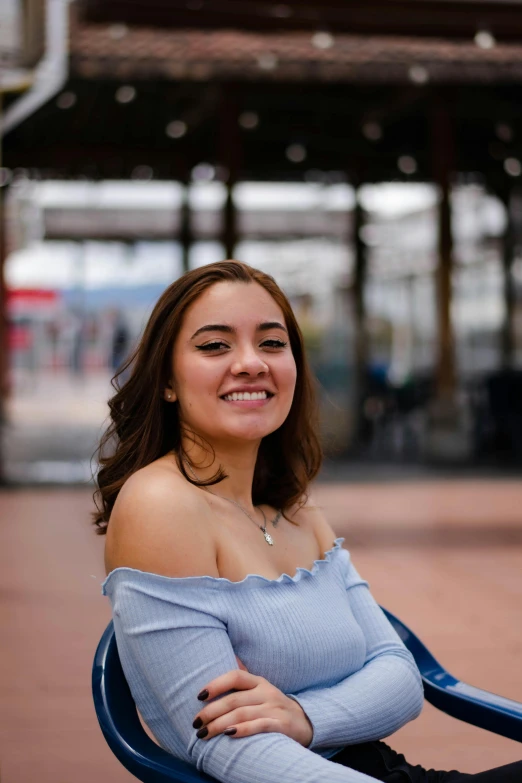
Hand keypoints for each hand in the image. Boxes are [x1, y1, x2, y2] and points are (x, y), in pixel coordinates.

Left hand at [192, 661, 312, 746]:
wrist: (304, 724)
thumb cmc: (273, 706)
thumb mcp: (259, 689)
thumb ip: (242, 678)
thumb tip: (228, 656)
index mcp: (258, 682)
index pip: (235, 676)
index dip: (216, 684)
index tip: (199, 696)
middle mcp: (266, 692)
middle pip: (234, 699)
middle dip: (211, 712)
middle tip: (196, 723)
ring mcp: (274, 708)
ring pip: (242, 714)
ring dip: (220, 724)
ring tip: (203, 734)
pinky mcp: (281, 726)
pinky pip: (260, 726)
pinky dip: (243, 730)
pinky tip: (228, 735)